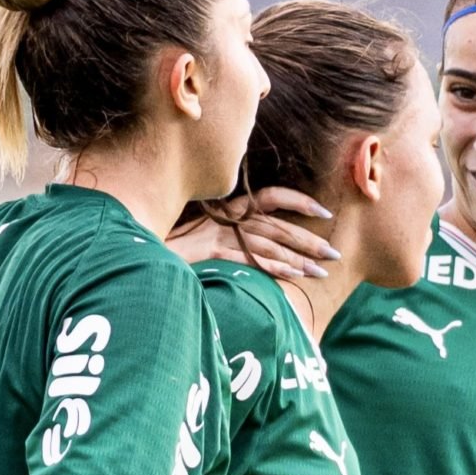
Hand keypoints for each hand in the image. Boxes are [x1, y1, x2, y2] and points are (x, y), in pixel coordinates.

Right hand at [167, 187, 339, 279]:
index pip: (271, 197)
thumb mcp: (209, 236)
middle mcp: (228, 219)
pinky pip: (248, 258)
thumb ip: (235, 238)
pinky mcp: (210, 252)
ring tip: (321, 272)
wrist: (141, 246)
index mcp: (230, 209)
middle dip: (309, 241)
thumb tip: (266, 250)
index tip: (324, 213)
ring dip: (297, 259)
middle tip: (334, 254)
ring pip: (268, 244)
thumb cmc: (177, 245)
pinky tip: (292, 276)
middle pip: (277, 226)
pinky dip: (271, 267)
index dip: (299, 202)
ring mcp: (219, 234)